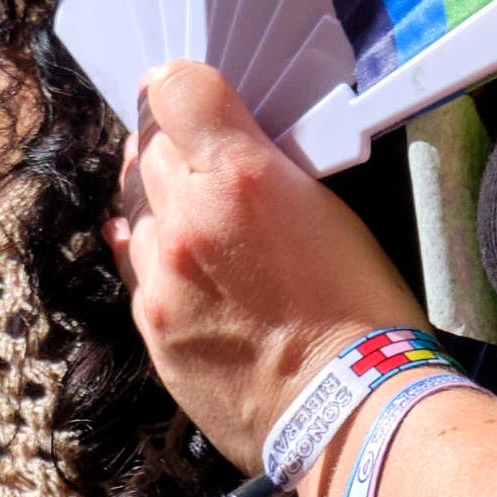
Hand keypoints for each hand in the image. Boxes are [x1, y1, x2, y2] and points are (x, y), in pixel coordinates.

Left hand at [110, 65, 416, 478]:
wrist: (349, 412)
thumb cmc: (364, 311)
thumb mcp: (330, 210)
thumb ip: (267, 171)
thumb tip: (226, 152)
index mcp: (242, 176)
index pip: (177, 90)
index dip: (177, 84)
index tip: (180, 91)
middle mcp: (187, 217)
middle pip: (149, 147)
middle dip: (170, 144)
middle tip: (196, 154)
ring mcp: (161, 276)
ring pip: (132, 207)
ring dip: (156, 201)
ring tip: (193, 216)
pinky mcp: (151, 325)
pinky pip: (133, 266)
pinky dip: (151, 253)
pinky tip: (175, 258)